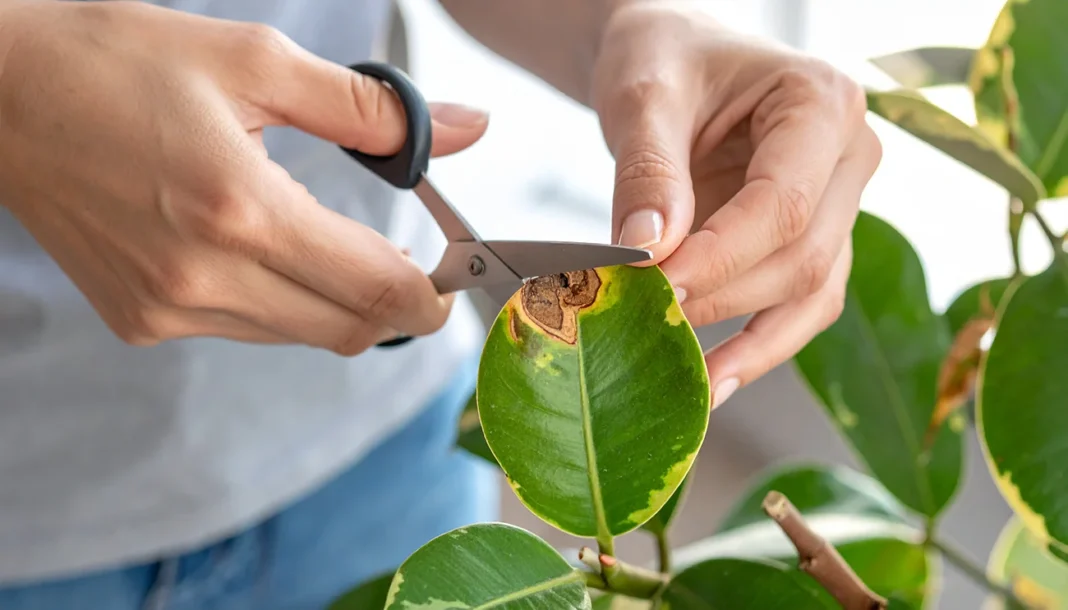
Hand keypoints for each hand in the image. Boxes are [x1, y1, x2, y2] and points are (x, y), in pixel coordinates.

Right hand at [0, 1, 488, 354]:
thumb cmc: (118, 63)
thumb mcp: (256, 62)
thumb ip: (372, 110)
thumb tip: (468, 128)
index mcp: (241, 209)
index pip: (378, 290)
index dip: (432, 294)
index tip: (452, 275)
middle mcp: (204, 277)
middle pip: (350, 330)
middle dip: (393, 303)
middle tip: (401, 258)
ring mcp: (167, 309)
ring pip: (302, 336)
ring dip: (336, 301)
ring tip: (323, 240)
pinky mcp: (140, 321)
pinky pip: (248, 330)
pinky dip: (280, 303)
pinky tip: (260, 249)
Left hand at [591, 3, 880, 405]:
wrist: (673, 59)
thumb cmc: (664, 58)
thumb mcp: (643, 96)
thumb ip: (647, 170)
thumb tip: (644, 253)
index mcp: (822, 103)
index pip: (781, 204)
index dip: (718, 257)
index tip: (652, 284)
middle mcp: (850, 156)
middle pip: (801, 256)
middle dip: (721, 297)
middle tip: (644, 320)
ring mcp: (840, 203)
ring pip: (811, 293)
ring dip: (746, 341)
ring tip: (684, 380)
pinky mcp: (814, 238)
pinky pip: (800, 305)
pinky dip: (759, 347)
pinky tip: (713, 379)